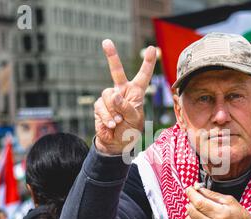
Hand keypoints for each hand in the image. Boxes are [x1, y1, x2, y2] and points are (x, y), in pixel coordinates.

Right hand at [94, 39, 156, 154]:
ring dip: (114, 111)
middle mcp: (122, 92)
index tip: (151, 48)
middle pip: (117, 72)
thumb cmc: (130, 131)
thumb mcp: (135, 120)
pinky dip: (107, 117)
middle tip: (106, 42)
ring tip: (118, 121)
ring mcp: (109, 98)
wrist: (116, 143)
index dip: (147, 63)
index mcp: (136, 93)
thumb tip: (114, 95)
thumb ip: (127, 107)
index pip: (143, 76)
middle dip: (111, 56)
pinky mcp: (99, 106)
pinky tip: (112, 125)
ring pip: (108, 95)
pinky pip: (101, 107)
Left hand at [184, 187, 250, 218]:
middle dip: (190, 201)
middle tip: (195, 198)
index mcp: (221, 214)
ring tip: (197, 209)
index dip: (191, 194)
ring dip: (190, 212)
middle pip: (192, 211)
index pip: (198, 202)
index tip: (190, 189)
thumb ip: (214, 195)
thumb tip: (199, 189)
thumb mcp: (231, 202)